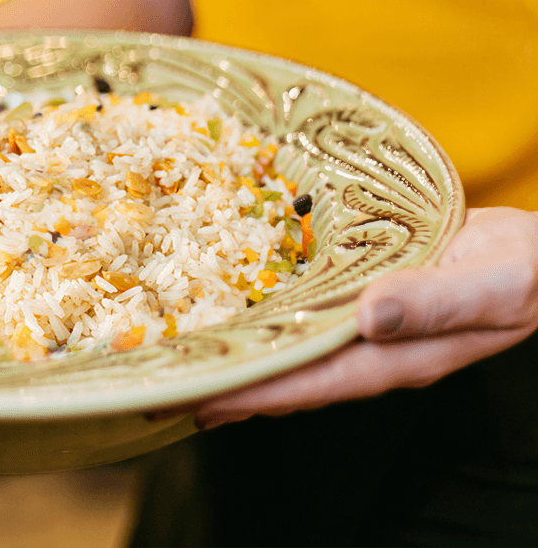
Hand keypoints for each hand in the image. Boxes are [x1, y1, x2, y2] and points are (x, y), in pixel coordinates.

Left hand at [173, 207, 537, 428]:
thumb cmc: (523, 273)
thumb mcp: (492, 286)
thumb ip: (436, 303)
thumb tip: (371, 315)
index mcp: (398, 356)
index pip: (314, 381)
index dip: (258, 392)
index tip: (204, 399)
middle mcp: (371, 345)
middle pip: (290, 371)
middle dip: (233, 382)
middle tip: (171, 387)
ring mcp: (364, 321)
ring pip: (292, 343)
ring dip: (242, 351)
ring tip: (188, 357)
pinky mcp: (362, 290)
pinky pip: (306, 308)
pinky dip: (269, 312)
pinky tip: (238, 307)